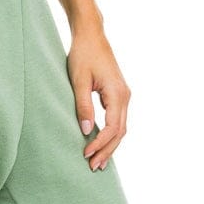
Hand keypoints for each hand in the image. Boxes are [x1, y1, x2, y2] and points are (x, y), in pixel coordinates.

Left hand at [67, 28, 130, 170]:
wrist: (91, 35)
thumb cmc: (83, 55)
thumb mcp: (79, 81)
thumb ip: (83, 106)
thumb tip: (86, 131)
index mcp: (117, 94)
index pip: (111, 128)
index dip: (99, 144)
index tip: (86, 155)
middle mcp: (125, 97)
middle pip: (120, 132)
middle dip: (107, 151)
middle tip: (94, 167)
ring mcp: (123, 96)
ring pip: (121, 128)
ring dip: (110, 145)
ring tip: (98, 162)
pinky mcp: (118, 95)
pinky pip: (118, 120)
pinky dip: (110, 135)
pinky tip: (101, 144)